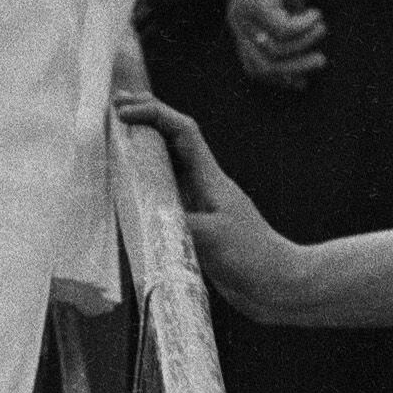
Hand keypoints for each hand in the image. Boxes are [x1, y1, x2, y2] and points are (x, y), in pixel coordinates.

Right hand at [120, 93, 317, 321]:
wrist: (277, 284)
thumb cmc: (252, 256)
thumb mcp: (212, 237)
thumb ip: (179, 222)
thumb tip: (146, 213)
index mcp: (210, 178)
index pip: (182, 131)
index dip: (155, 115)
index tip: (125, 112)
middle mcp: (203, 185)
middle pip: (173, 140)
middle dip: (147, 119)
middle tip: (115, 107)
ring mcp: (200, 205)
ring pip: (167, 167)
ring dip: (143, 150)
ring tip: (115, 139)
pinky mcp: (196, 228)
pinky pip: (164, 197)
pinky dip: (145, 186)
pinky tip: (128, 192)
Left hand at [224, 0, 329, 89]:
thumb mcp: (288, 8)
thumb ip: (290, 35)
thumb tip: (302, 72)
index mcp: (241, 27)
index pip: (254, 67)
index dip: (278, 79)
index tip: (303, 83)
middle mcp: (237, 23)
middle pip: (262, 66)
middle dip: (295, 68)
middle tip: (321, 62)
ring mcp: (243, 14)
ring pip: (275, 49)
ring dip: (304, 42)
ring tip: (323, 27)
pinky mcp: (254, 3)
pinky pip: (283, 30)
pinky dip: (304, 25)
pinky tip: (317, 12)